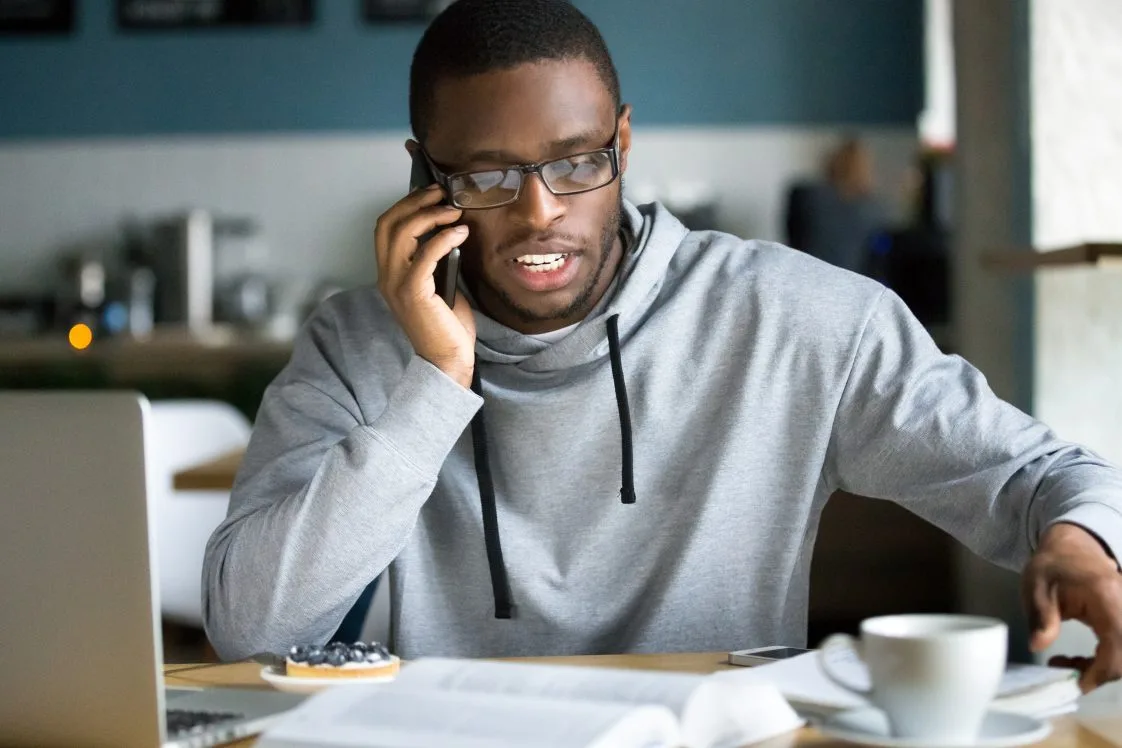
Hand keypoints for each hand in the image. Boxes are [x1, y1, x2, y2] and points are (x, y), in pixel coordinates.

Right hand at [375, 184, 475, 387]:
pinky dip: (443, 238)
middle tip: (441, 193)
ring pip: (402, 234)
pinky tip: (461, 233)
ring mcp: (397, 285)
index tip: (431, 194)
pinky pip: (425, 255)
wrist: (446, 360)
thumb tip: (450, 233)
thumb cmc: (446, 325)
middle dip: (414, 202)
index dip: (405, 205)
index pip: (385, 227)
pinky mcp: (414, 293)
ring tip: (454, 210)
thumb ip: (436, 261)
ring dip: (430, 216)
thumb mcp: (438, 285)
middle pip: (388, 224)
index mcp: (389, 273)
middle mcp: (386, 276)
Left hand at [1022, 522, 1121, 690]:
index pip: (1117, 643)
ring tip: (1070, 664)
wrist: (1073, 548)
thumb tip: (1037, 646)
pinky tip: (1082, 659)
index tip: (1076, 683)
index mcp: (1106, 594)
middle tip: (1067, 673)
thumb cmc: (1053, 566)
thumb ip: (1040, 615)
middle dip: (1100, 673)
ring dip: (1103, 668)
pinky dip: (1107, 660)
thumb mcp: (1036, 586)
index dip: (1101, 670)